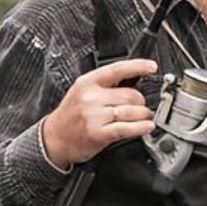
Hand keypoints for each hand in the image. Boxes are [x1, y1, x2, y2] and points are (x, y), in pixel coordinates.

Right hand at [41, 58, 158, 167]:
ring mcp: (94, 116)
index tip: (152, 67)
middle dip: (141, 102)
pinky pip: (127, 128)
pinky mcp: (99, 133)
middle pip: (131, 94)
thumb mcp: (82, 92)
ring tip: (146, 118)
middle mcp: (91, 97)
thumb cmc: (71, 115)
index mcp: (87, 83)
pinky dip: (141, 127)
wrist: (54, 139)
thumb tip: (134, 81)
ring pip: (132, 111)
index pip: (117, 70)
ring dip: (144, 115)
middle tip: (143, 107)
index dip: (138, 66)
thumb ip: (105, 86)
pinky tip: (147, 126)